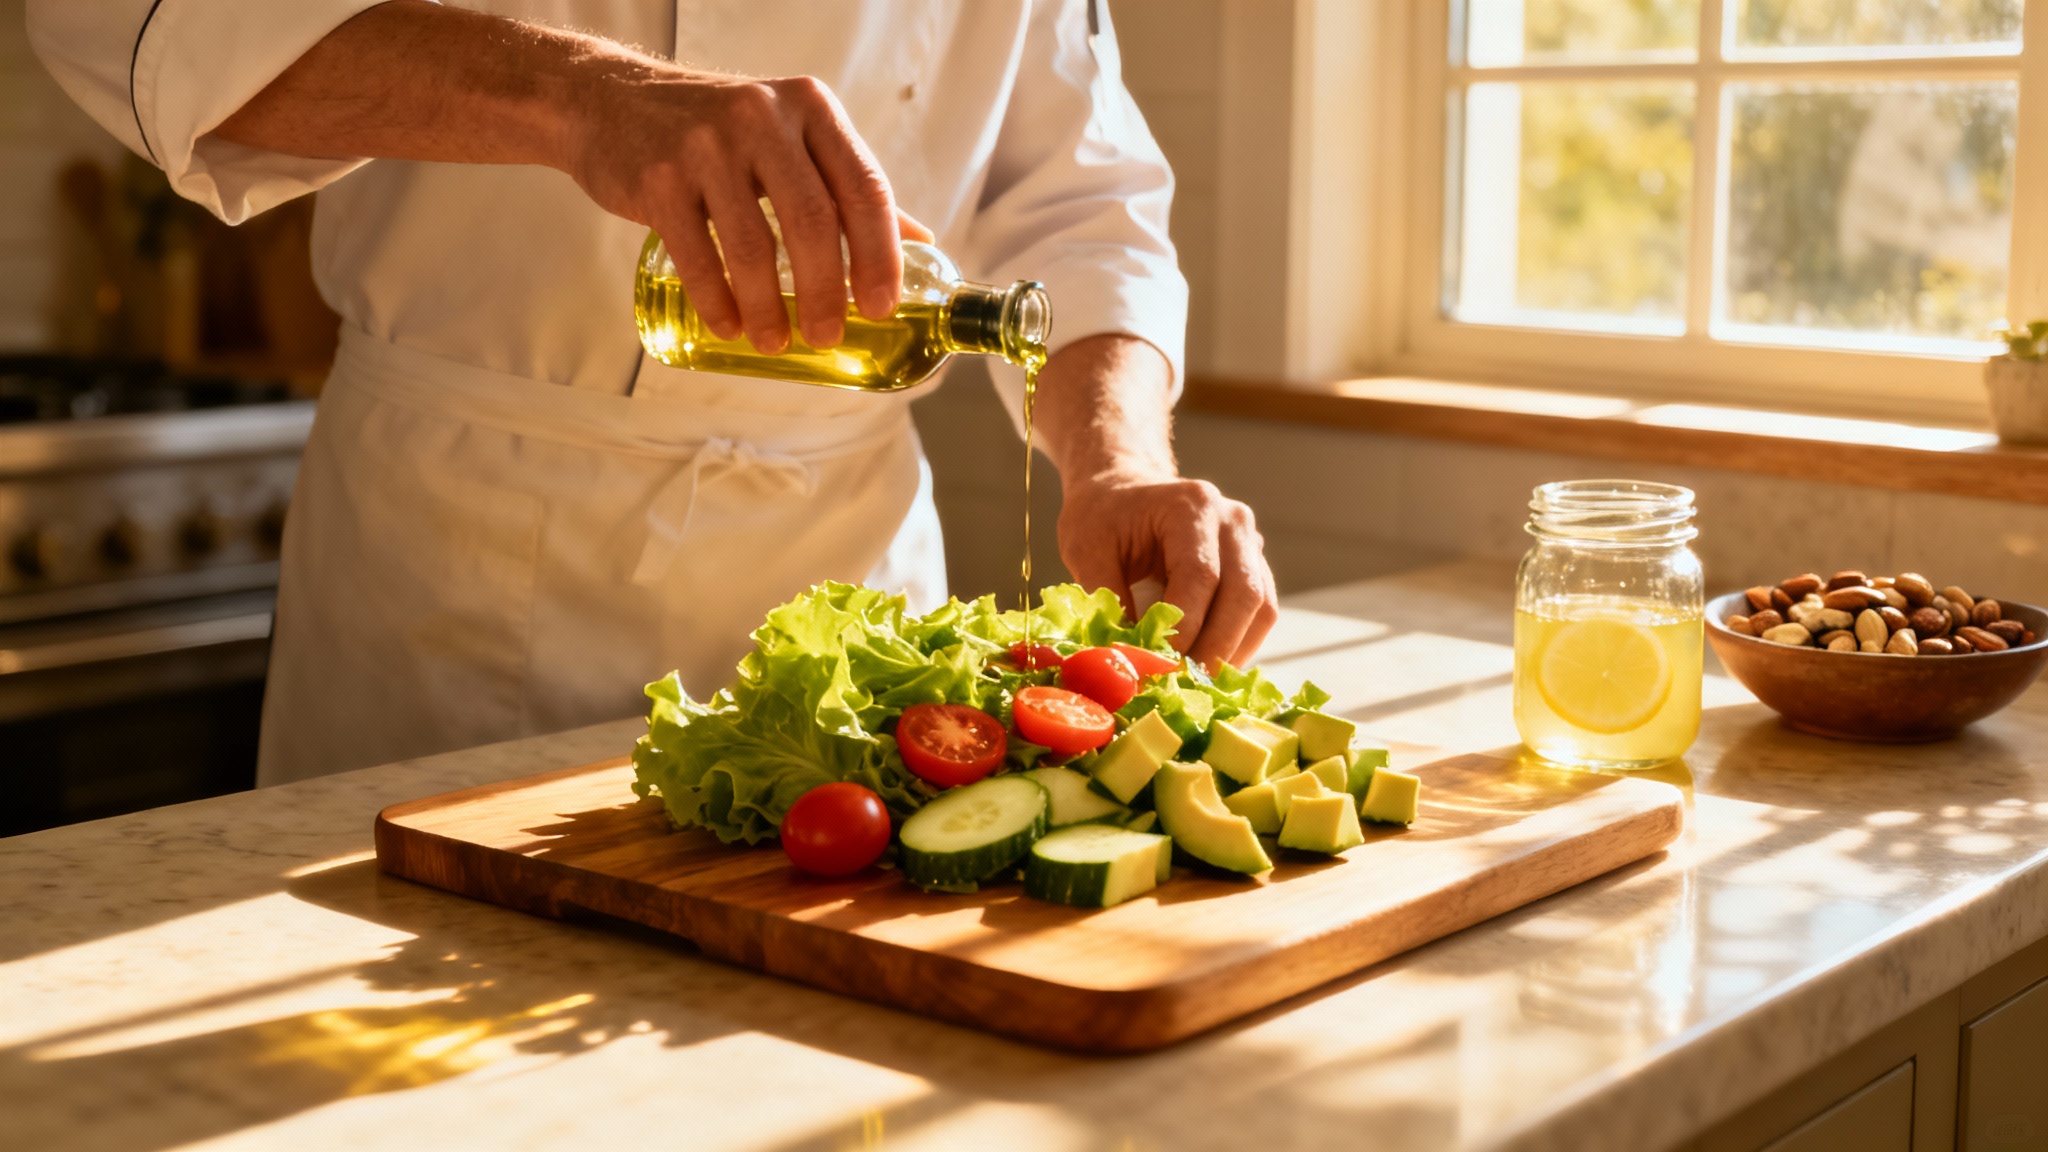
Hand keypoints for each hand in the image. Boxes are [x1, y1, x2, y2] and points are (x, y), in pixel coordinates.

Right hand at [563, 70, 902, 353]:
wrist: (611, 100)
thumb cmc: (717, 131)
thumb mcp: (791, 138)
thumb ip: (848, 185)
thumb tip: (921, 244)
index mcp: (811, 108)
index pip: (864, 186)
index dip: (880, 255)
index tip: (880, 307)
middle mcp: (763, 117)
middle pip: (814, 220)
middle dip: (826, 291)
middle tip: (827, 335)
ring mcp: (707, 146)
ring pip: (754, 244)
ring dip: (769, 307)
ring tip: (774, 342)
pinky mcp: (659, 178)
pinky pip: (697, 254)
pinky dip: (717, 300)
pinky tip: (728, 326)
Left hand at [1033, 336, 1278, 668]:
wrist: (1122, 489)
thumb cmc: (1102, 516)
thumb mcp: (1086, 549)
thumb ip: (1106, 600)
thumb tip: (1126, 658)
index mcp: (1191, 506)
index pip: (1201, 576)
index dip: (1186, 628)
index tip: (1161, 667)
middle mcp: (1232, 520)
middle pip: (1244, 594)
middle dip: (1215, 648)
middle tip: (1185, 687)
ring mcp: (1250, 541)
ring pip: (1261, 608)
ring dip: (1233, 651)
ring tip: (1197, 684)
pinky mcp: (1253, 565)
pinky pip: (1260, 612)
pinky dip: (1238, 644)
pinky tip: (1208, 667)